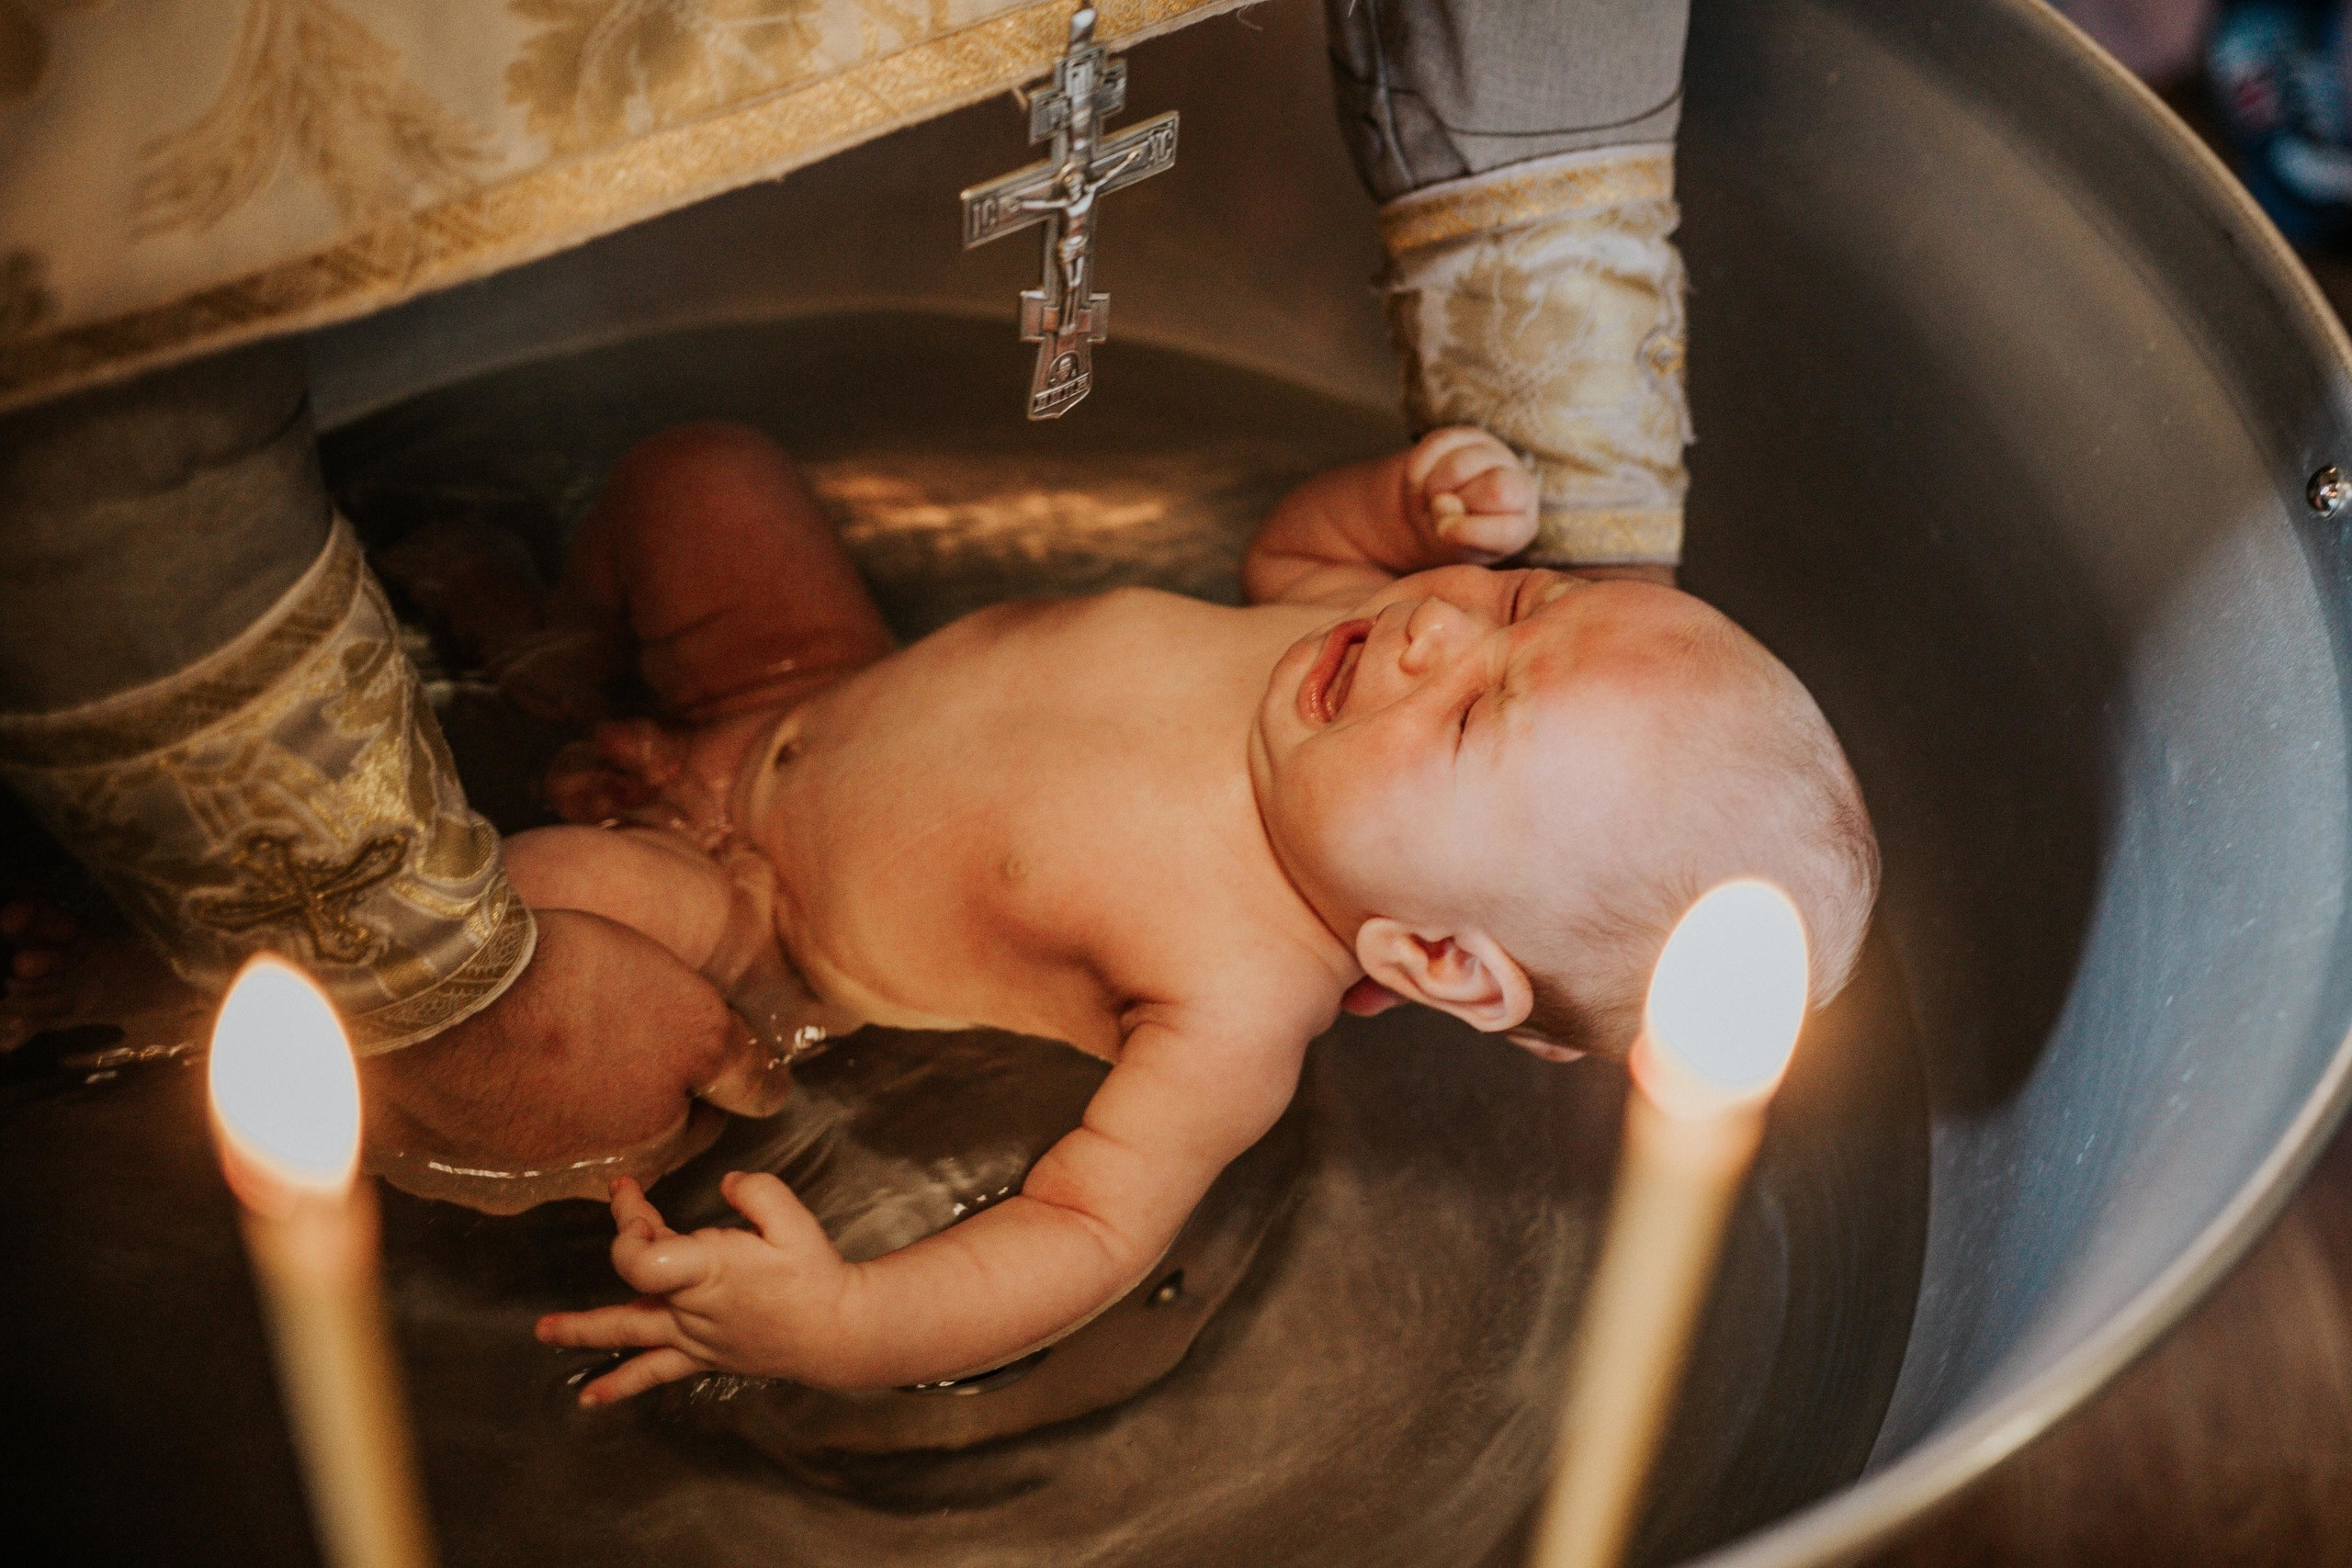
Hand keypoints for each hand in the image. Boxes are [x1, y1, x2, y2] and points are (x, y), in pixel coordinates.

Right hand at [360, 908, 790, 1213]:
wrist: (447, 985)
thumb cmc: (581, 994)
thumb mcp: (696, 1017)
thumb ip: (738, 1066)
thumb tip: (773, 1096)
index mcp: (640, 1153)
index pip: (691, 1130)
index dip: (699, 1084)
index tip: (687, 1046)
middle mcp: (565, 1184)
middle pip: (614, 1142)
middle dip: (624, 1100)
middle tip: (615, 1039)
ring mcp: (488, 1176)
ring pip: (535, 1144)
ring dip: (547, 1107)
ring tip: (543, 1043)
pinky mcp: (422, 1157)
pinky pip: (460, 1137)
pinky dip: (474, 1107)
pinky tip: (476, 1061)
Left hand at [535, 1172, 847, 1402]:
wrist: (838, 1331)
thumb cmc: (816, 1274)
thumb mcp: (794, 1218)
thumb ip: (756, 1191)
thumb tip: (727, 1183)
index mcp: (709, 1270)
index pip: (642, 1255)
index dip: (629, 1222)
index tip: (636, 1191)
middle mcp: (692, 1307)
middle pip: (632, 1280)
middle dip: (623, 1238)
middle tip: (619, 1203)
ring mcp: (692, 1336)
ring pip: (628, 1332)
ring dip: (583, 1330)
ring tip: (545, 1333)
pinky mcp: (701, 1354)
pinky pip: (654, 1372)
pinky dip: (621, 1384)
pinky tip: (590, 1399)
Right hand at [1406, 428, 1538, 563]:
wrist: (1436, 509)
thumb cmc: (1450, 537)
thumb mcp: (1452, 547)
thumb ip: (1452, 531)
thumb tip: (1441, 502)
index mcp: (1520, 525)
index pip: (1506, 528)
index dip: (1470, 531)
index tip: (1444, 532)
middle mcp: (1518, 485)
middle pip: (1496, 489)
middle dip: (1458, 503)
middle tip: (1440, 512)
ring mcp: (1495, 455)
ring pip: (1461, 466)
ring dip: (1435, 487)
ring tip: (1430, 498)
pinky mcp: (1467, 434)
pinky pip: (1438, 445)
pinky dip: (1420, 468)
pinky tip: (1420, 482)